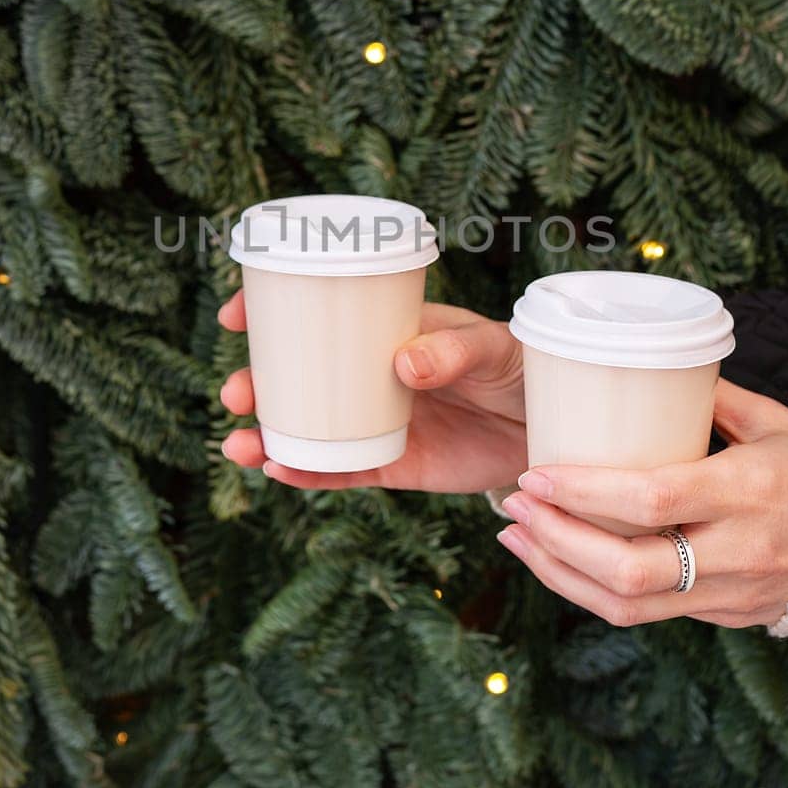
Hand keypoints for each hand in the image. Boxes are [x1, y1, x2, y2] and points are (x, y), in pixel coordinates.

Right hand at [217, 291, 525, 491]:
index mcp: (388, 332)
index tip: (235, 316)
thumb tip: (405, 364)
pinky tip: (278, 471)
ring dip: (267, 436)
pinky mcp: (393, 465)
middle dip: (256, 385)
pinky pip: (340, 472)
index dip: (271, 313)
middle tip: (236, 394)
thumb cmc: (523, 370)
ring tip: (237, 445)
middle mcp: (372, 376)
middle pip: (299, 378)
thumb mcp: (495, 349)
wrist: (552, 429)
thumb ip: (454, 351)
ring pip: (308, 429)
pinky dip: (307, 474)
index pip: (322, 314)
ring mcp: (377, 422)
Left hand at [494, 380, 787, 628]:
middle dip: (557, 541)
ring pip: (628, 604)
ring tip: (517, 538)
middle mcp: (735, 551)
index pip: (651, 500)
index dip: (583, 491)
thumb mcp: (779, 422)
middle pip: (628, 569)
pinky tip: (559, 561)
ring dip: (559, 574)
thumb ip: (715, 398)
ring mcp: (729, 592)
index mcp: (748, 491)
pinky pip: (646, 612)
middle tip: (513, 508)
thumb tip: (651, 364)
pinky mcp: (723, 615)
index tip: (535, 473)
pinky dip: (592, 590)